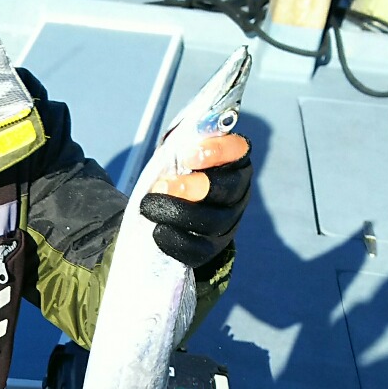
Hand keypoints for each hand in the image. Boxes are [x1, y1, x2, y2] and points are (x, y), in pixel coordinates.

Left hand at [138, 133, 250, 268]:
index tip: (188, 155)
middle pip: (228, 189)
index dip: (217, 151)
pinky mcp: (212, 247)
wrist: (172, 212)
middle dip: (196, 186)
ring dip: (179, 212)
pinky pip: (199, 248)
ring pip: (213, 221)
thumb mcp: (179, 155)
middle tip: (164, 185)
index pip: (238, 150)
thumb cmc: (178, 174)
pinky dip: (176, 240)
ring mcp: (227, 222)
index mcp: (234, 163)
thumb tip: (180, 140)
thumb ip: (180, 145)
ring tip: (149, 205)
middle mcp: (237, 193)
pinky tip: (157, 231)